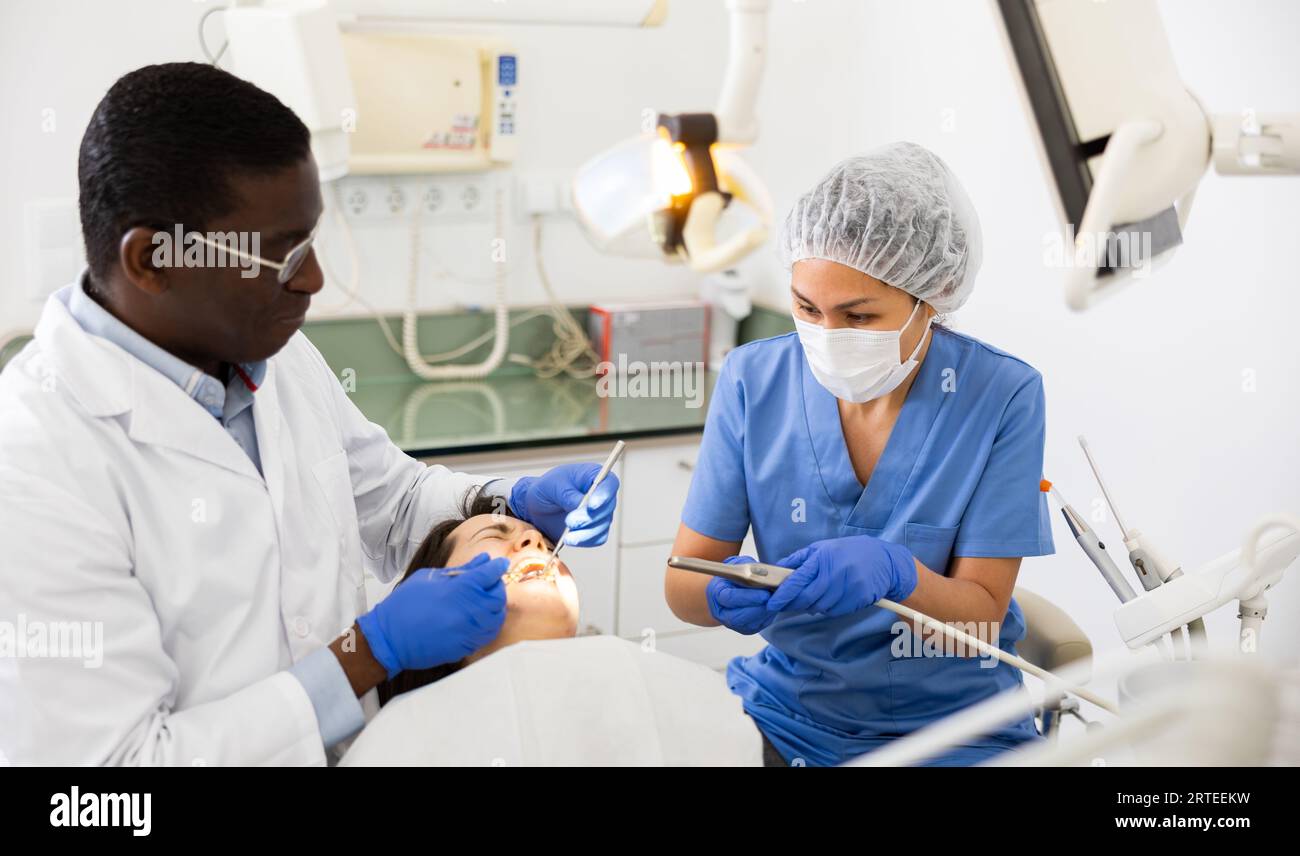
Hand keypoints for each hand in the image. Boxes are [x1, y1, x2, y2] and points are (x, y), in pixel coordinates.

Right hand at [357, 552, 507, 677]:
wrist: (390, 638)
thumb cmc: (405, 604)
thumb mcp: (429, 578)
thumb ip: (460, 570)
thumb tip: (482, 560)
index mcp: (459, 588)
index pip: (490, 573)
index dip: (497, 567)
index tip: (498, 564)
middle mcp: (469, 609)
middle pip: (498, 596)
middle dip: (496, 587)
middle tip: (489, 583)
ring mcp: (469, 630)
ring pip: (497, 617)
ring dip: (495, 606)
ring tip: (483, 601)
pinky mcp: (465, 646)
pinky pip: (488, 634)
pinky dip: (489, 624)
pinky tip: (479, 618)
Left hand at [509, 463, 619, 547]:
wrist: (538, 506)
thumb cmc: (547, 488)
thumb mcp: (552, 485)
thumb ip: (567, 494)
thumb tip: (580, 504)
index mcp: (593, 476)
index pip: (609, 483)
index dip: (604, 495)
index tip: (592, 506)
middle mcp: (601, 495)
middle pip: (606, 508)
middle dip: (588, 518)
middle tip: (570, 521)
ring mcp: (600, 513)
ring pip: (602, 526)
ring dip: (585, 533)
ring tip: (567, 536)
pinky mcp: (594, 529)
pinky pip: (596, 539)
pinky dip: (584, 541)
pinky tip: (571, 539)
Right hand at [705, 556, 776, 634]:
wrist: (729, 587)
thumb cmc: (734, 575)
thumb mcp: (738, 566)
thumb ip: (749, 570)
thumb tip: (766, 575)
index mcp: (717, 594)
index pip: (730, 598)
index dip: (748, 597)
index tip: (765, 594)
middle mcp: (722, 612)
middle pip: (738, 617)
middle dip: (759, 609)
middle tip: (774, 600)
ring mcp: (733, 623)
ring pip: (750, 624)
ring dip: (766, 613)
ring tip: (777, 602)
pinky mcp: (745, 628)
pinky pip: (758, 626)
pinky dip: (768, 617)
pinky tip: (775, 606)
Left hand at [767, 535, 916, 617]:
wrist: (884, 561)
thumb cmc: (849, 551)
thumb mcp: (823, 547)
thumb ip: (800, 559)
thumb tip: (777, 568)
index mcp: (823, 558)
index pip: (797, 580)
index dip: (782, 594)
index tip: (771, 602)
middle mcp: (835, 574)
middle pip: (806, 598)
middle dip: (792, 604)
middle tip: (784, 605)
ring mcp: (847, 588)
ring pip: (819, 607)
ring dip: (810, 606)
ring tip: (810, 598)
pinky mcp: (857, 599)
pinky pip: (834, 611)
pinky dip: (826, 609)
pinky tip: (829, 599)